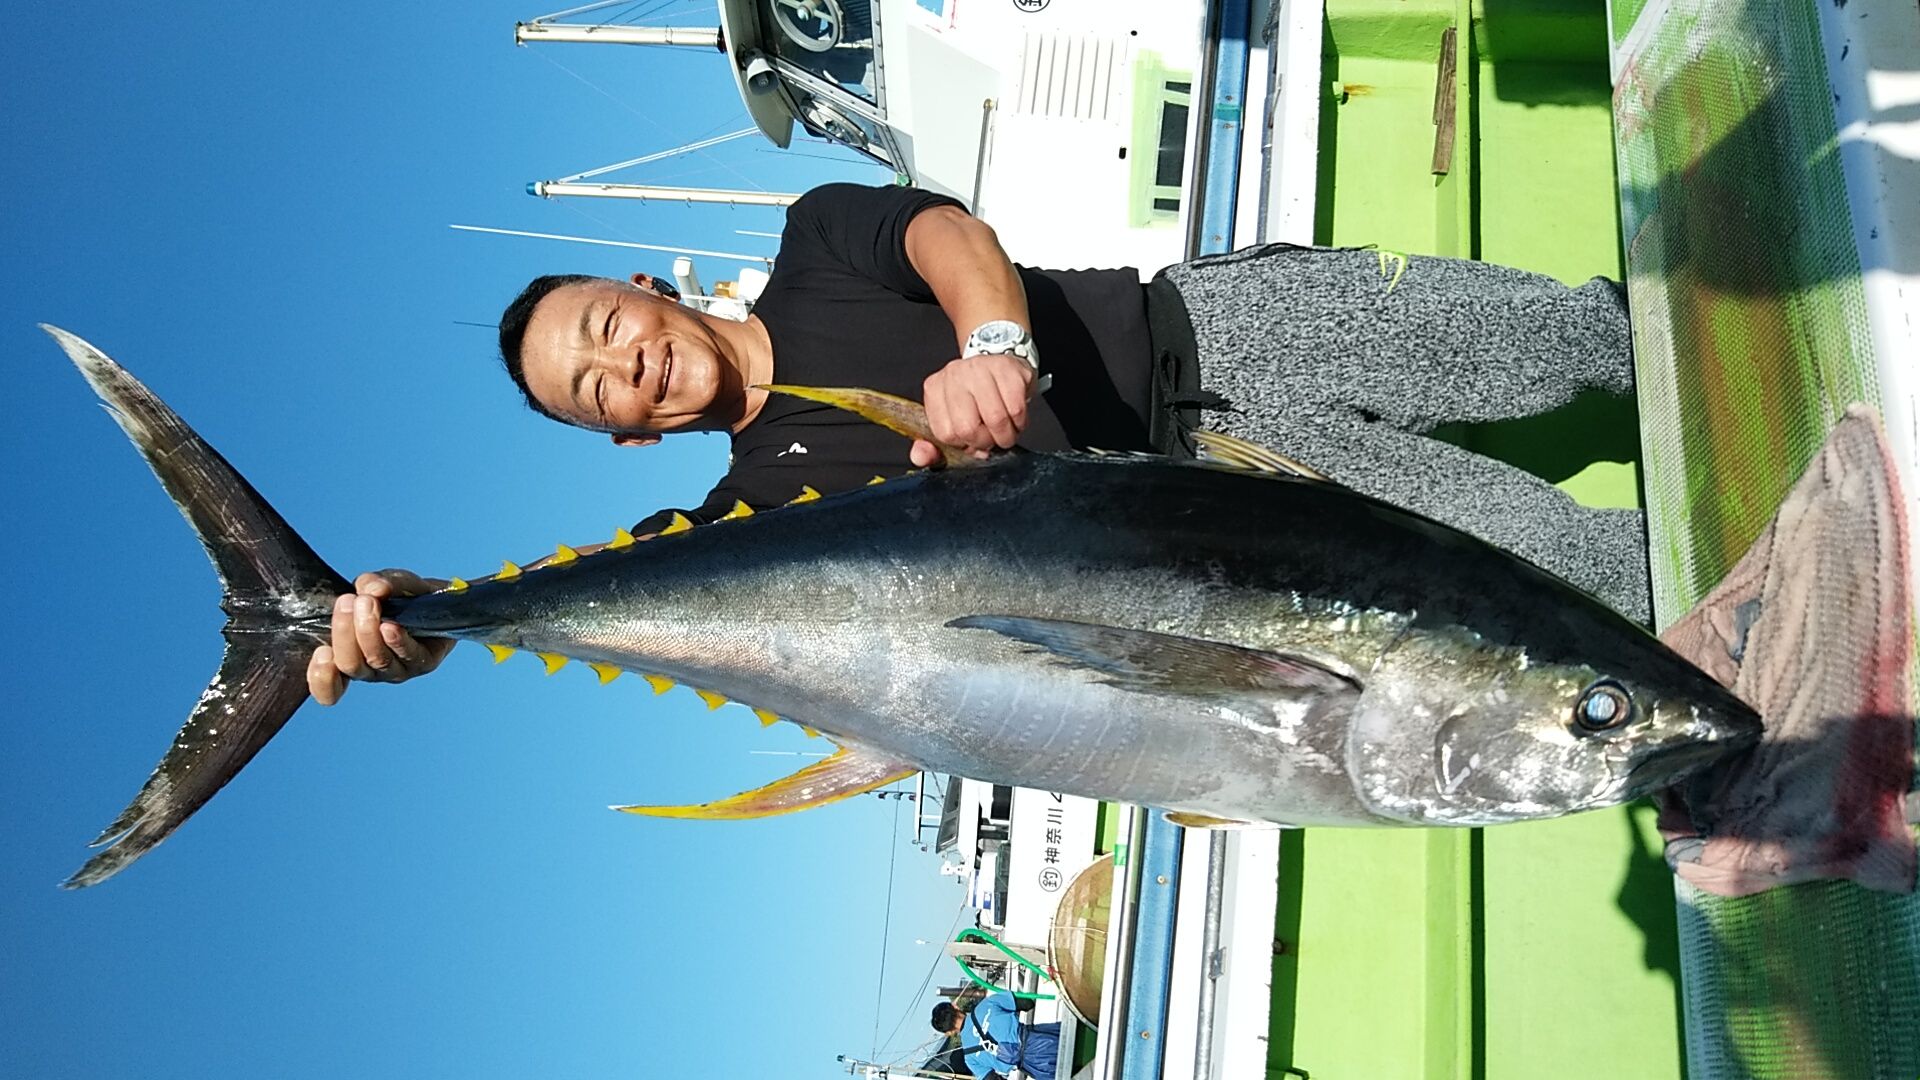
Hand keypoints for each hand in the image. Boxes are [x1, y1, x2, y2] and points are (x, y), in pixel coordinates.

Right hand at [307, 570, 454, 705]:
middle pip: (351, 665)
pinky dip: (396, 640)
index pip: (329, 687)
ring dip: (367, 631)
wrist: (441, 598)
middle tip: (348, 601)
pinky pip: (408, 655)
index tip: (321, 652)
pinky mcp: (425, 663)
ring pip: (377, 659)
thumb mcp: (381, 583)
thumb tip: (370, 589)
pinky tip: (390, 626)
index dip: (320, 678)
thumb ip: (371, 583)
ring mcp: (399, 669)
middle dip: (344, 632)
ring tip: (368, 602)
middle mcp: (372, 670)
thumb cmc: (401, 596)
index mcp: (350, 657)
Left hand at [911, 352, 1034, 466]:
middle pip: (968, 428)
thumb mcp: (950, 421)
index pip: (946, 433)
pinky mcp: (1006, 367)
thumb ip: (932, 446)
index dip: (965, 444)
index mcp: (935, 389)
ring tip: (1007, 429)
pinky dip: (1020, 421)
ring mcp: (979, 367)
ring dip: (1007, 435)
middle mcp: (953, 374)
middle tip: (993, 437)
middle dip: (986, 442)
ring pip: (995, 419)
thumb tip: (920, 457)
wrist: (1000, 369)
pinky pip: (1016, 409)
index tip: (974, 440)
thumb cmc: (975, 400)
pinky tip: (1015, 417)